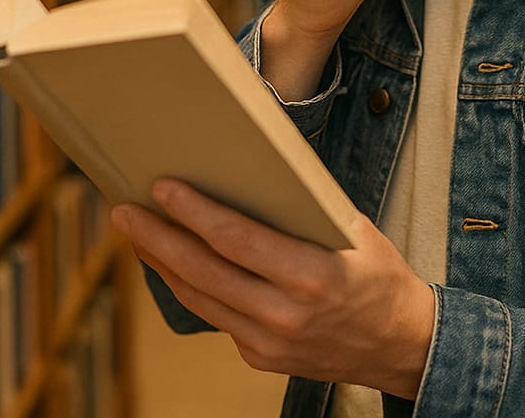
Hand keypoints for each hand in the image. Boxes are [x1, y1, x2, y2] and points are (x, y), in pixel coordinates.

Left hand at [113, 179, 435, 398]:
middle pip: (204, 272)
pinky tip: (172, 262)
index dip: (195, 213)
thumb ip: (303, 209)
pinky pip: (213, 315)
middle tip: (125, 210)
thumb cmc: (377, 275)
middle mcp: (285, 315)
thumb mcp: (353, 231)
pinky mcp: (258, 357)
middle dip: (157, 238)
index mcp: (313, 278)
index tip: (163, 187)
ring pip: (199, 298)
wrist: (399, 344)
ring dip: (162, 263)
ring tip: (136, 232)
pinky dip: (188, 286)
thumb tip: (250, 169)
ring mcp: (268, 343)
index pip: (237, 241)